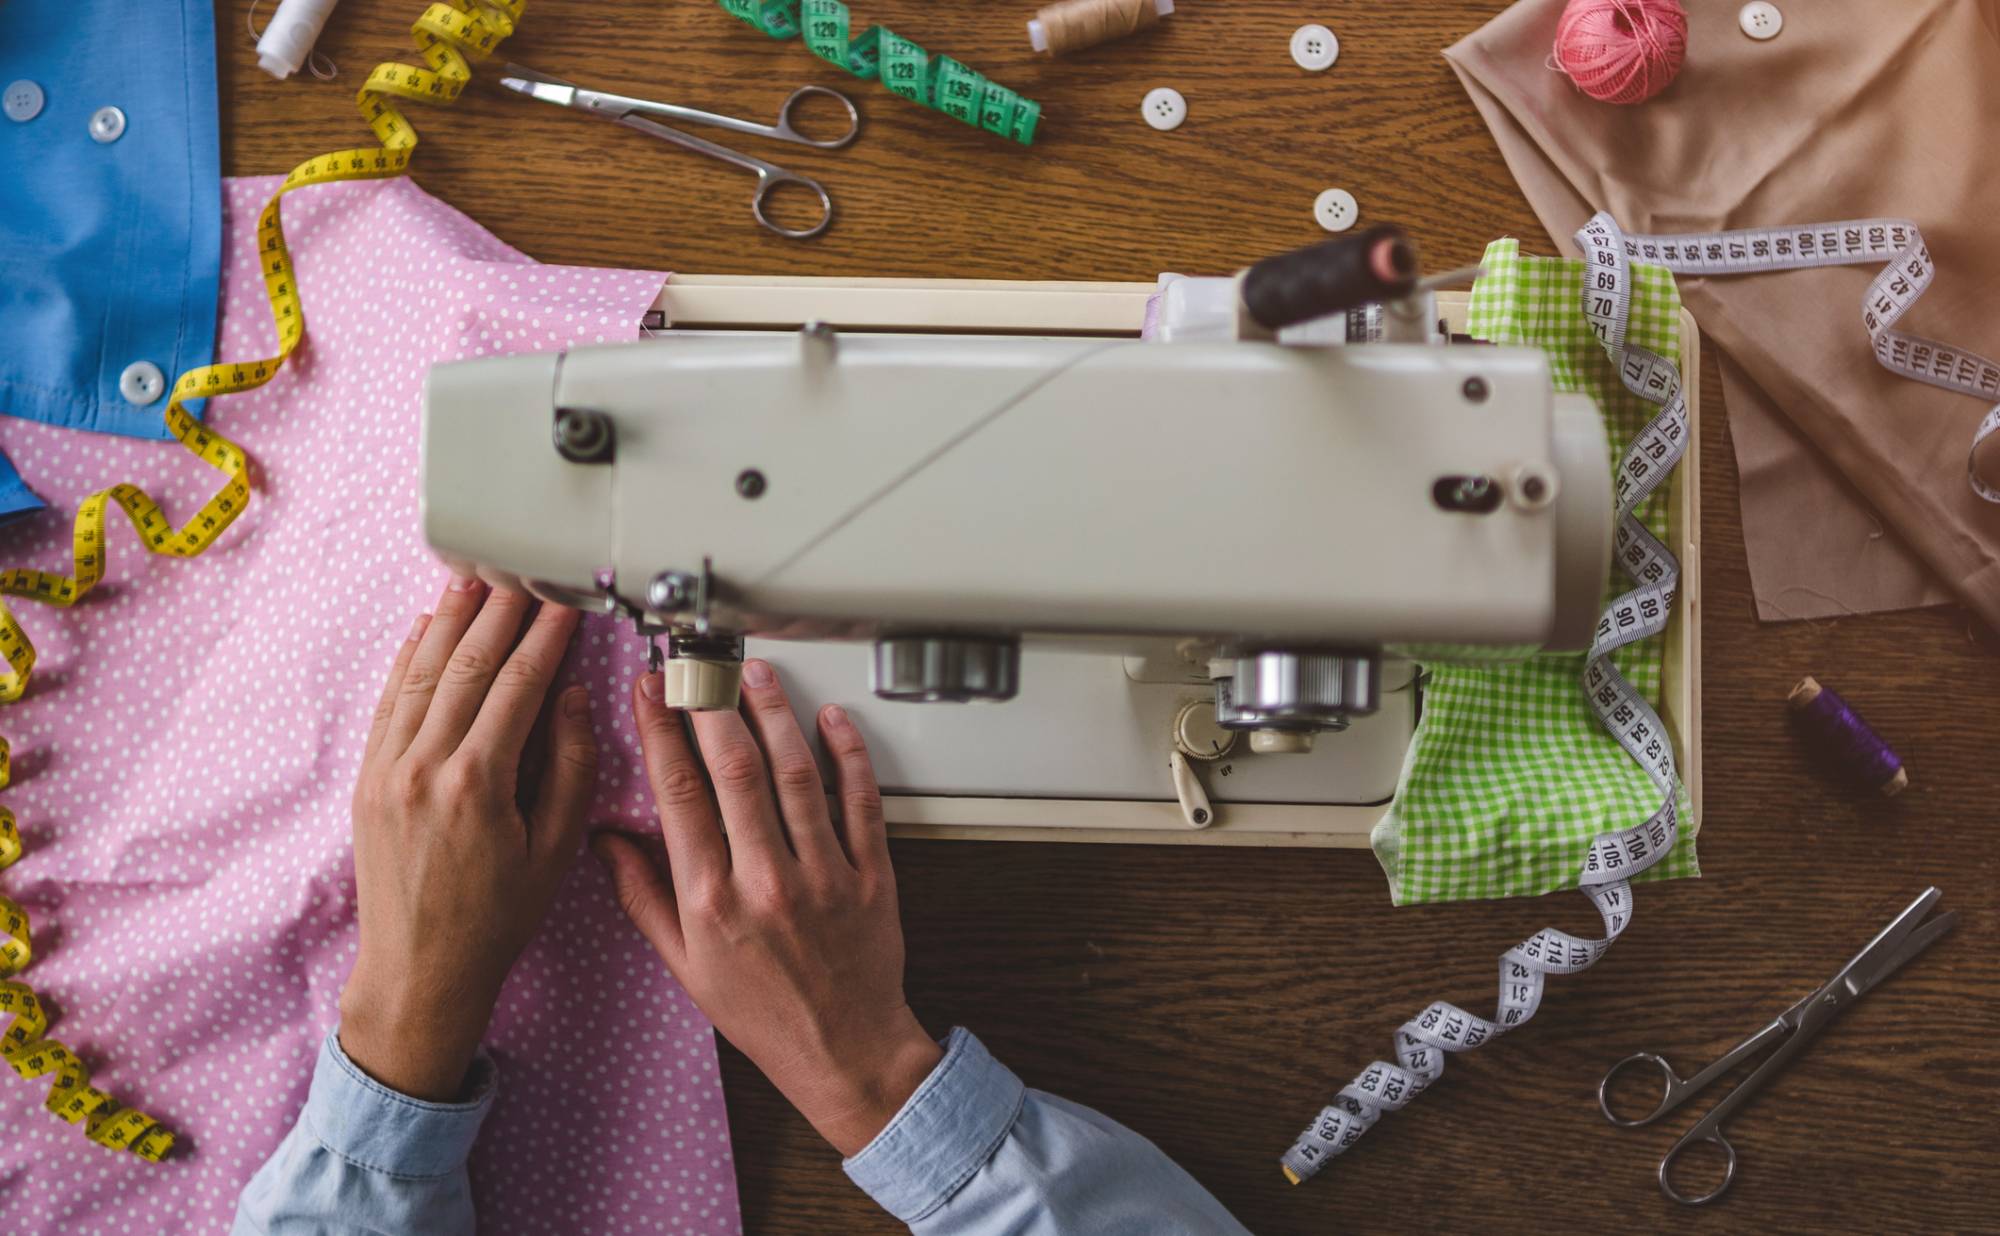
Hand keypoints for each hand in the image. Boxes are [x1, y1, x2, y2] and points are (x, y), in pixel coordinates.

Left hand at [338, 576, 598, 1100]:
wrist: (419, 972)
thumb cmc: (497, 920)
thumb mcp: (555, 851)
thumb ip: (569, 769)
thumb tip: (572, 699)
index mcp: (478, 785)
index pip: (518, 686)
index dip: (546, 636)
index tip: (565, 599)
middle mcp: (424, 768)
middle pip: (466, 667)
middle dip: (499, 613)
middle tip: (522, 570)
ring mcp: (387, 770)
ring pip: (422, 675)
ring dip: (450, 622)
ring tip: (475, 580)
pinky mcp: (368, 779)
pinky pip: (389, 702)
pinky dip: (408, 659)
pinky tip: (426, 629)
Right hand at [594, 659, 941, 1156]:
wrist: (844, 1052)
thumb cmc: (763, 1013)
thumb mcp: (684, 966)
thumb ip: (644, 897)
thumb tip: (606, 839)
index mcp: (710, 901)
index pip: (679, 795)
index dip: (661, 732)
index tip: (651, 691)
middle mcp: (765, 881)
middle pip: (735, 770)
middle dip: (711, 703)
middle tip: (699, 662)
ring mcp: (823, 875)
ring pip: (796, 774)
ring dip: (773, 714)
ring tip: (756, 674)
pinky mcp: (871, 875)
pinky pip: (861, 802)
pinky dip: (848, 756)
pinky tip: (832, 719)